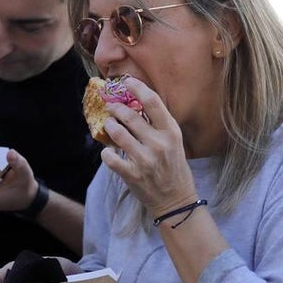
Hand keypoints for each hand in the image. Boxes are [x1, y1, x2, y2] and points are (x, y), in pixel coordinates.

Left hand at [98, 76, 198, 218]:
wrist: (175, 200)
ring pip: (117, 133)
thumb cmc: (173, 167)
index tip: (126, 82)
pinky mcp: (133, 175)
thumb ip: (158, 124)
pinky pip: (110, 158)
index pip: (153, 102)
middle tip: (111, 107)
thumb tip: (136, 103)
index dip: (137, 88)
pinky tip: (108, 152)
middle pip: (130, 116)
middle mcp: (159, 144)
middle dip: (116, 108)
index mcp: (171, 132)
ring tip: (108, 125)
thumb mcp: (174, 142)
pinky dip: (106, 153)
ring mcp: (145, 160)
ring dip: (109, 126)